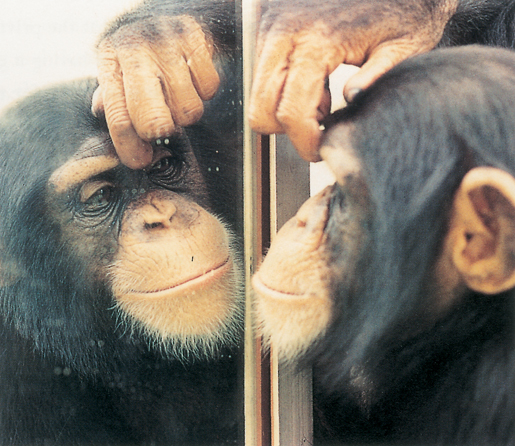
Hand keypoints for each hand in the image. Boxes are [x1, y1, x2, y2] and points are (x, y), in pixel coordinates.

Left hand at [93, 15, 219, 168]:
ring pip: (188, 110)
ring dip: (187, 112)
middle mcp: (135, 49)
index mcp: (111, 61)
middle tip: (165, 126)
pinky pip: (209, 89)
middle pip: (151, 119)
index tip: (141, 161)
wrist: (171, 11)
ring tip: (179, 96)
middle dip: (161, 132)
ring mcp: (166, 43)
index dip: (130, 147)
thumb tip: (103, 114)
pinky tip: (194, 79)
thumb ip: (112, 96)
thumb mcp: (119, 70)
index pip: (118, 117)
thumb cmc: (142, 51)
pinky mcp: (195, 39)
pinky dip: (206, 91)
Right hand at [249, 0, 458, 161]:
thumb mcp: (404, 46)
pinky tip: (314, 80)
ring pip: (257, 93)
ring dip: (284, 107)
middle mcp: (285, 32)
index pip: (290, 112)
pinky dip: (282, 89)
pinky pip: (261, 74)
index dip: (304, 141)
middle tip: (321, 122)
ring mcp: (272, 27)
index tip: (319, 150)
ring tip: (322, 95)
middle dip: (287, 128)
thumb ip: (377, 77)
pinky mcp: (269, 26)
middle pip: (261, 108)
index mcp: (318, 40)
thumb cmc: (402, 6)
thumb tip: (350, 100)